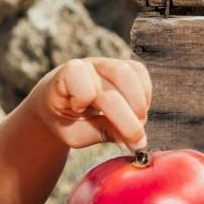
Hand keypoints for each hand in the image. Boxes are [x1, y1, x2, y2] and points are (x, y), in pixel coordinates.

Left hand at [35, 57, 151, 150]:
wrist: (58, 102)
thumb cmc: (65, 119)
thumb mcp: (74, 133)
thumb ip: (102, 133)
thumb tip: (135, 140)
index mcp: (64, 78)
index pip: (81, 80)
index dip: (84, 98)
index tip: (79, 112)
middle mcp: (87, 65)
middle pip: (118, 77)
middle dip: (129, 114)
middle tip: (134, 140)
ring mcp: (105, 62)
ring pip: (132, 72)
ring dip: (140, 104)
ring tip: (138, 126)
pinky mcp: (121, 64)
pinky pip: (140, 71)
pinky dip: (145, 95)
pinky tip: (138, 114)